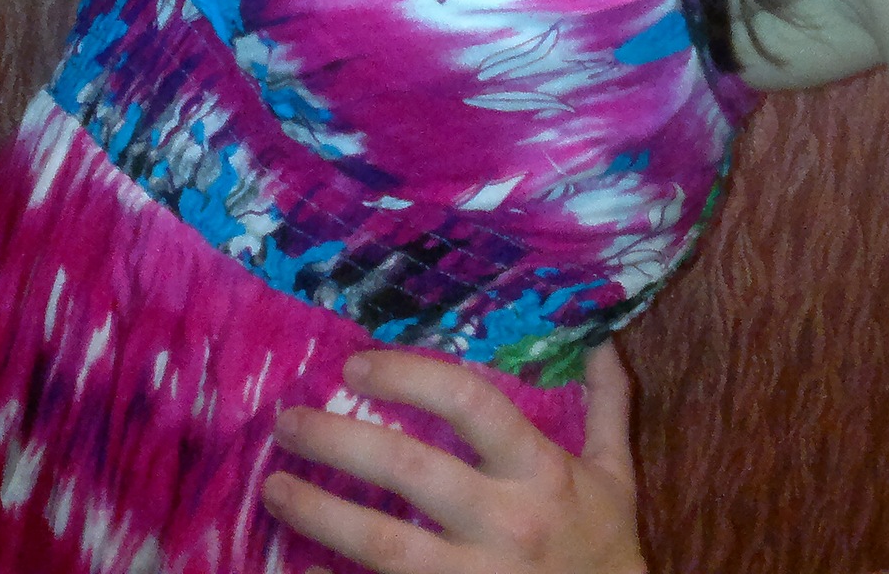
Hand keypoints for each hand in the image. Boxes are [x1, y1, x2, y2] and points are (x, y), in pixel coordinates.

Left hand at [261, 340, 648, 572]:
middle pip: (410, 471)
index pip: (470, 404)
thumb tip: (601, 337)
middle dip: (339, 441)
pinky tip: (300, 565)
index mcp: (540, 473)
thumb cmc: (605, 551)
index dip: (410, 378)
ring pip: (383, 545)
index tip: (357, 367)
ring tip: (273, 486)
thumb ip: (607, 405)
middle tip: (288, 420)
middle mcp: (505, 523)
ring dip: (320, 512)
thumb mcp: (615, 476)